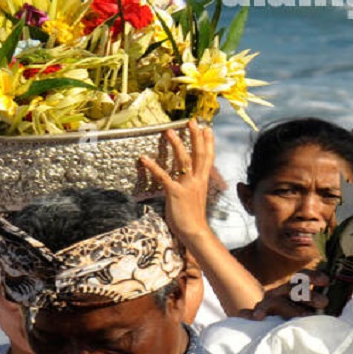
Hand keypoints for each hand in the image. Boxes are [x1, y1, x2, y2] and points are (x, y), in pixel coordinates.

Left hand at [139, 120, 214, 240]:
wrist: (195, 231)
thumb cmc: (193, 216)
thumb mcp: (196, 196)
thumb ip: (194, 185)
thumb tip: (190, 178)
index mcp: (202, 181)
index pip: (208, 157)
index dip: (208, 142)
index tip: (207, 128)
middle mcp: (197, 180)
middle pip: (198, 154)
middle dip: (195, 136)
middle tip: (192, 121)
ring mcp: (187, 185)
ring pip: (183, 161)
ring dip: (176, 145)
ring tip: (169, 132)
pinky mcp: (175, 192)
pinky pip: (163, 176)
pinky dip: (153, 166)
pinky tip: (144, 158)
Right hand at [249, 270, 328, 318]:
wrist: (274, 327)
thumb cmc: (303, 315)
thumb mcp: (319, 305)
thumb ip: (334, 297)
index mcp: (297, 287)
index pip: (304, 276)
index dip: (314, 276)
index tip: (326, 281)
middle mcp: (283, 291)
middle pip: (293, 287)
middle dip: (309, 294)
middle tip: (324, 303)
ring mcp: (270, 301)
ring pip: (279, 301)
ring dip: (293, 309)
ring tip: (305, 317)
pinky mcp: (261, 312)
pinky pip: (258, 310)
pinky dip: (258, 311)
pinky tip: (257, 317)